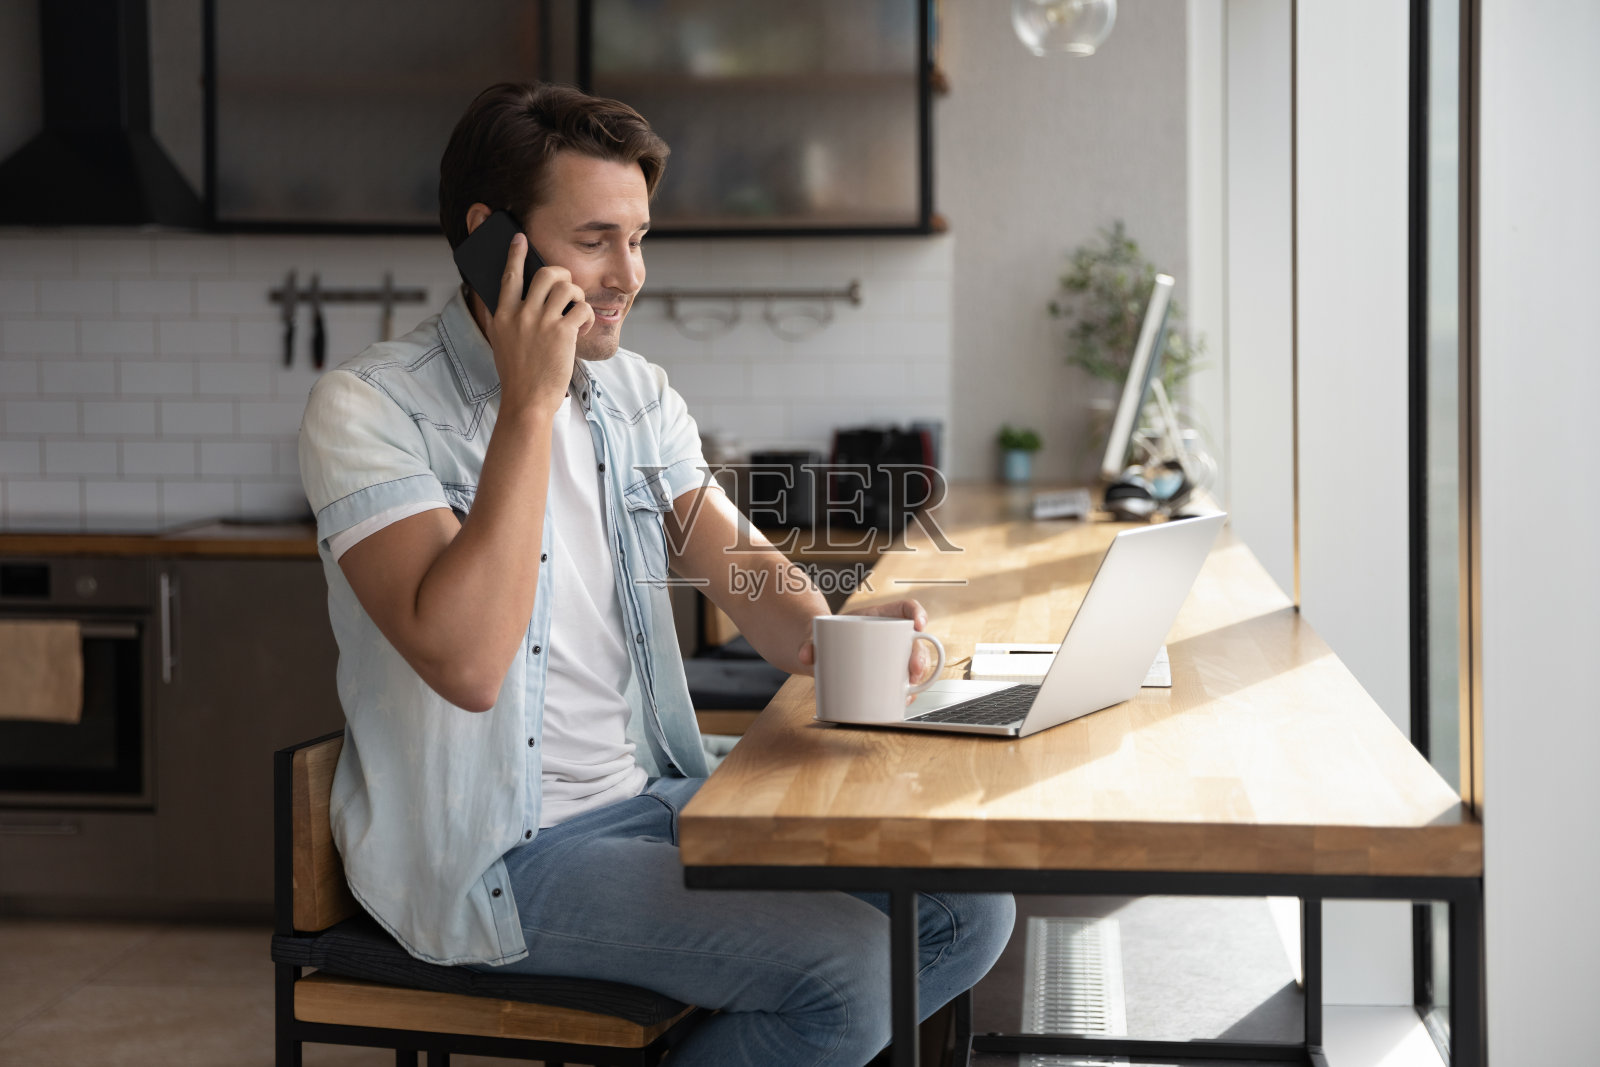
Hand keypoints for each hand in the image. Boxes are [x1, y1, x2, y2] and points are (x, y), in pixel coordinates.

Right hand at [483, 233, 595, 417]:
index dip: (515, 254)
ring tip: (575, 313)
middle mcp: (521, 314)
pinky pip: (582, 308)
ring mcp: (542, 322)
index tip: (519, 238)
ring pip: (567, 288)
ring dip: (577, 296)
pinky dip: (585, 317)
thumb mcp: (501, 341)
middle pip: (545, 274)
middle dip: (562, 275)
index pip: (509, 276)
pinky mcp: (563, 333)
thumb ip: (503, 317)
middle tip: (567, 287)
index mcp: (503, 315)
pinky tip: (580, 330)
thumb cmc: (517, 373)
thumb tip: (507, 296)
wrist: (527, 400)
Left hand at [796, 599, 936, 685]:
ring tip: (907, 691)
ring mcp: (892, 656)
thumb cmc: (822, 639)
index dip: (917, 613)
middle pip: (916, 642)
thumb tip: (806, 655)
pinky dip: (908, 693)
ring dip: (918, 678)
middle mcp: (891, 636)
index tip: (918, 625)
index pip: (906, 608)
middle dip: (920, 656)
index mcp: (879, 616)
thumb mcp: (816, 635)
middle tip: (913, 671)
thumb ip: (808, 642)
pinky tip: (904, 700)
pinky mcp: (887, 676)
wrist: (819, 653)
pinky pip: (904, 683)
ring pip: (914, 664)